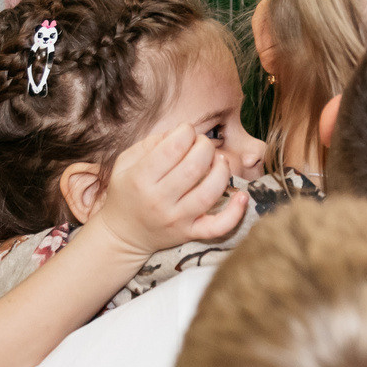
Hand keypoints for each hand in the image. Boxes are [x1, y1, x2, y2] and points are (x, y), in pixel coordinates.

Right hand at [91, 124, 245, 257]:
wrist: (124, 234)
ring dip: (221, 170)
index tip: (186, 132)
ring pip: (209, 192)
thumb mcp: (126, 162)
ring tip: (218, 161)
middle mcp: (159, 200)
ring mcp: (177, 219)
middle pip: (194, 167)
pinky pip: (218, 227)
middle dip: (205, 147)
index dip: (186, 132)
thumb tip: (180, 132)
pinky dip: (235, 213)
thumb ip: (150, 143)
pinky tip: (242, 196)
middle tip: (203, 145)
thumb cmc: (127, 192)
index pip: (172, 148)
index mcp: (140, 178)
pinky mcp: (190, 233)